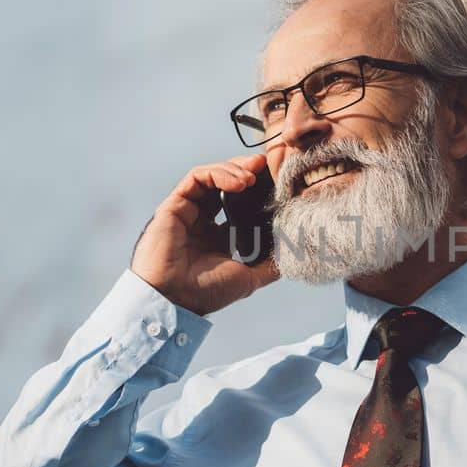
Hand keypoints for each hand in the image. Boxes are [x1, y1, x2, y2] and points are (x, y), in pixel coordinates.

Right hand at [130, 153, 279, 315]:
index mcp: (216, 237)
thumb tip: (292, 256)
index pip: (238, 204)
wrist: (174, 300)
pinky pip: (197, 177)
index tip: (277, 185)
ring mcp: (187, 212)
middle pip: (225, 186)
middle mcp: (201, 222)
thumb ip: (268, 266)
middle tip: (267, 167)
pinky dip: (219, 173)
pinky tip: (239, 182)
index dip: (257, 192)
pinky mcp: (174, 204)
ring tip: (254, 176)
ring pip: (211, 176)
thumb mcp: (247, 279)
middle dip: (247, 172)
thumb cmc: (205, 293)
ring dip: (235, 169)